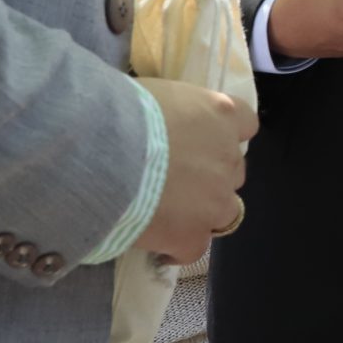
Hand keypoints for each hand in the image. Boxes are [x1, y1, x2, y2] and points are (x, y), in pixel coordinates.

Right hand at [135, 77, 256, 260]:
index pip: (245, 123)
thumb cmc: (118, 109)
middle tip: (176, 177)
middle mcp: (227, 157)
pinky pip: (194, 248)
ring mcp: (215, 200)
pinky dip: (179, 248)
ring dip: (204, 212)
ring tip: (170, 214)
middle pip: (233, 169)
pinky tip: (158, 246)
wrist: (97, 152)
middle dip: (211, 174)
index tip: (201, 140)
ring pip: (226, 212)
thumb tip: (162, 119)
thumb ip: (172, 110)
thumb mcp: (154, 94)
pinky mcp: (192, 236)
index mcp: (220, 114)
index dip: (224, 134)